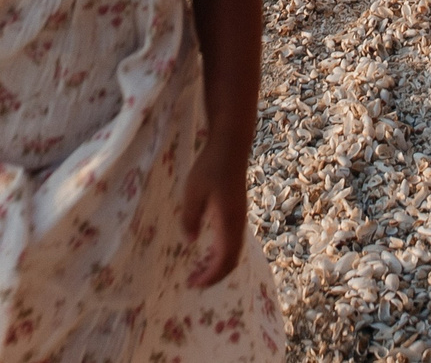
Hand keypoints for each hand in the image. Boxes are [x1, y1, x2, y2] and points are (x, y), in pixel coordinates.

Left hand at [178, 139, 248, 287]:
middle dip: (215, 275)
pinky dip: (222, 252)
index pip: (224, 260)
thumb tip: (190, 242)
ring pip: (234, 251)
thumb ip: (190, 218)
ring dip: (218, 264)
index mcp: (228, 222)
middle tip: (194, 282)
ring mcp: (239, 217)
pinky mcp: (237, 211)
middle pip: (232, 260)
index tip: (193, 284)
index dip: (210, 276)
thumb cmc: (210, 166)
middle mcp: (237, 223)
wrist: (231, 145)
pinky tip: (208, 250)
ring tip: (199, 269)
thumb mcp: (193, 192)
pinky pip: (233, 240)